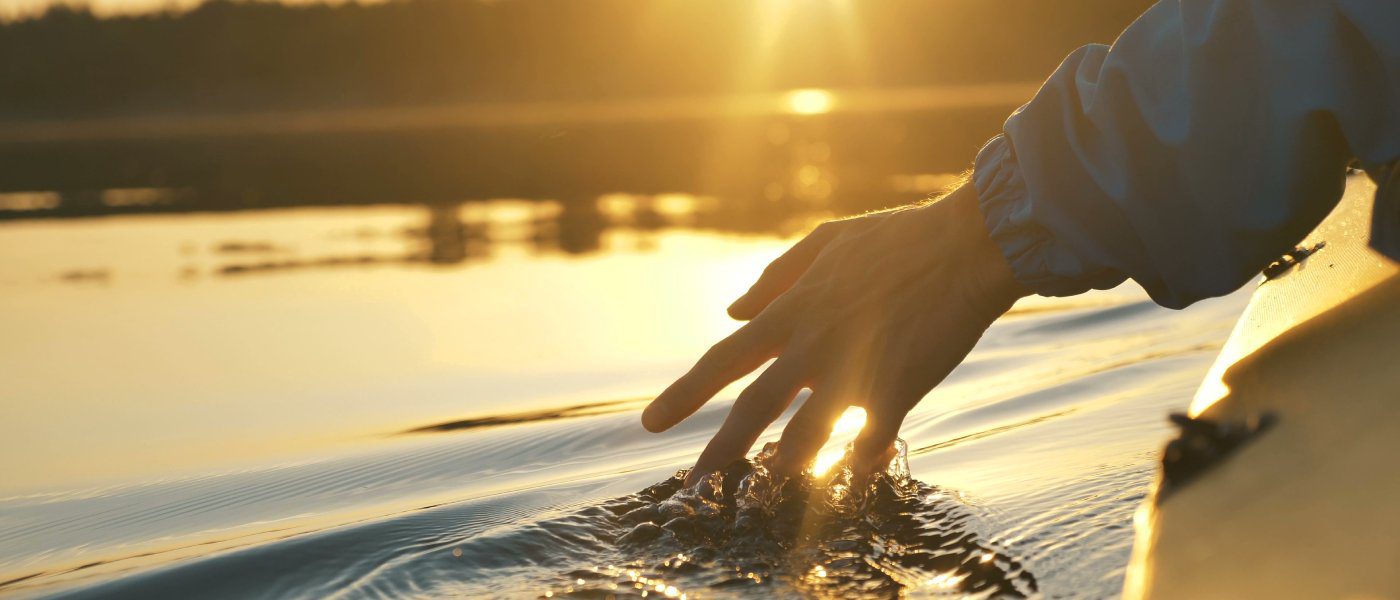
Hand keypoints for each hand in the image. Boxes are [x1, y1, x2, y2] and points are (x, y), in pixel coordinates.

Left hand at [642, 183, 1028, 484]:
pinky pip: (867, 441)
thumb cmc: (899, 238)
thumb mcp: (827, 242)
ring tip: (763, 492)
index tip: (651, 423)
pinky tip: (851, 479)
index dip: (685, 393)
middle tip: (692, 484)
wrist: (969, 244)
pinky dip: (857, 463)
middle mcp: (814, 343)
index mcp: (794, 309)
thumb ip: (775, 277)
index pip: (724, 358)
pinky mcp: (897, 389)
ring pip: (805, 435)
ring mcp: (855, 368)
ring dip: (783, 468)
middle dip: (719, 450)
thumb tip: (731, 310)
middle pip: (754, 407)